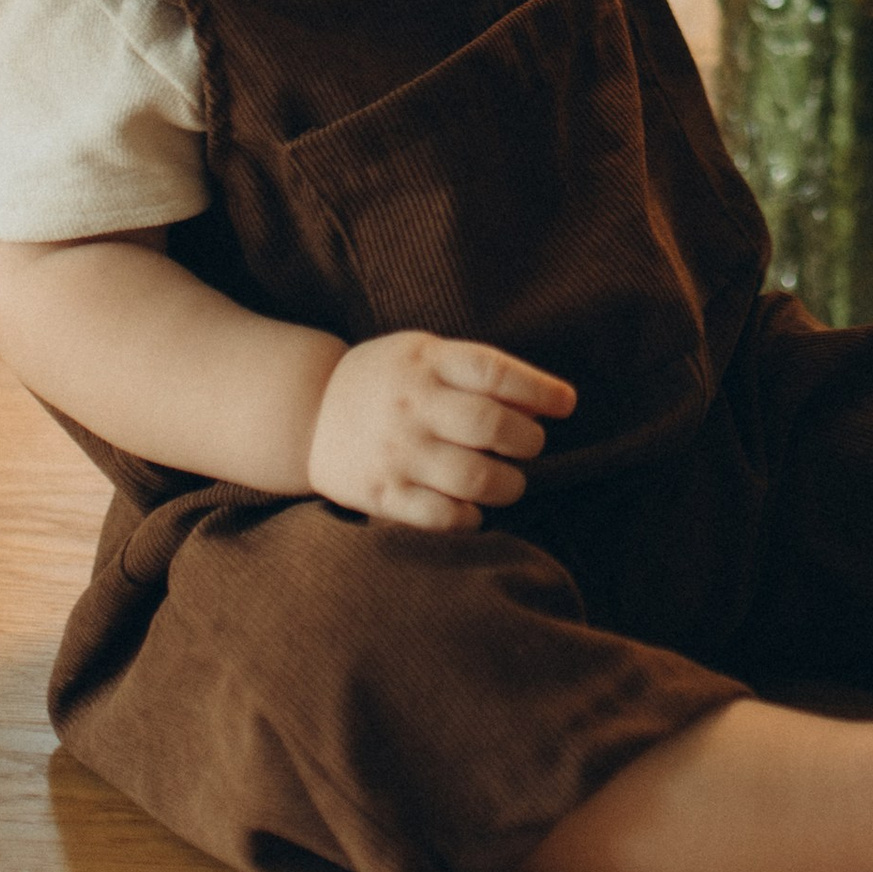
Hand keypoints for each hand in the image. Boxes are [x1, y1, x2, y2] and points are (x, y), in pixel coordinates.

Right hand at [307, 334, 575, 531]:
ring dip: (509, 484)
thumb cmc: (386, 381)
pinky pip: (442, 516)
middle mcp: (411, 406)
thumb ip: (476, 371)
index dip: (539, 389)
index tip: (566, 404)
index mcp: (425, 362)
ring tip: (509, 481)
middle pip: (491, 426)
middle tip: (531, 444)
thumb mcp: (424, 354)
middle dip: (528, 440)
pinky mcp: (383, 494)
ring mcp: (396, 452)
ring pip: (474, 478)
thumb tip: (547, 400)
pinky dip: (471, 517)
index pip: (494, 372)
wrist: (306, 412)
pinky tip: (474, 508)